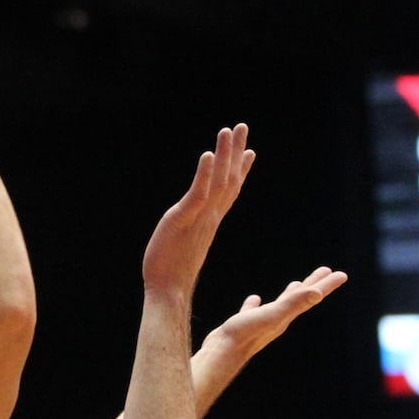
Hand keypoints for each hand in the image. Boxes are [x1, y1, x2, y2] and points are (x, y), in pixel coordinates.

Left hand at [141, 124, 255, 296]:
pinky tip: (208, 155)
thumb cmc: (172, 272)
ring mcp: (199, 217)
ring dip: (224, 155)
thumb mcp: (187, 242)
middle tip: (243, 127)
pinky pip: (198, 194)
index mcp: (210, 220)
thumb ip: (193, 229)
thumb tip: (193, 226)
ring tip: (228, 131)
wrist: (168, 292)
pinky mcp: (183, 220)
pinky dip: (204, 174)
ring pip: (217, 181)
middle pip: (229, 179)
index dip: (240, 170)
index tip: (250, 151)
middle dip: (236, 152)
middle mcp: (209, 216)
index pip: (229, 191)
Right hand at [199, 267, 348, 363]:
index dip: (327, 284)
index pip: (311, 296)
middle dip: (314, 284)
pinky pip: (253, 311)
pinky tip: (254, 300)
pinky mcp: (243, 324)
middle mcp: (277, 320)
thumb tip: (318, 293)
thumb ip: (294, 304)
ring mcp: (260, 323)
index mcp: (286, 316)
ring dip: (290, 294)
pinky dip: (254, 304)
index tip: (342, 274)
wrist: (220, 354)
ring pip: (280, 305)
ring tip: (296, 284)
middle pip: (300, 298)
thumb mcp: (272, 315)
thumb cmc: (245, 334)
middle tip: (326, 271)